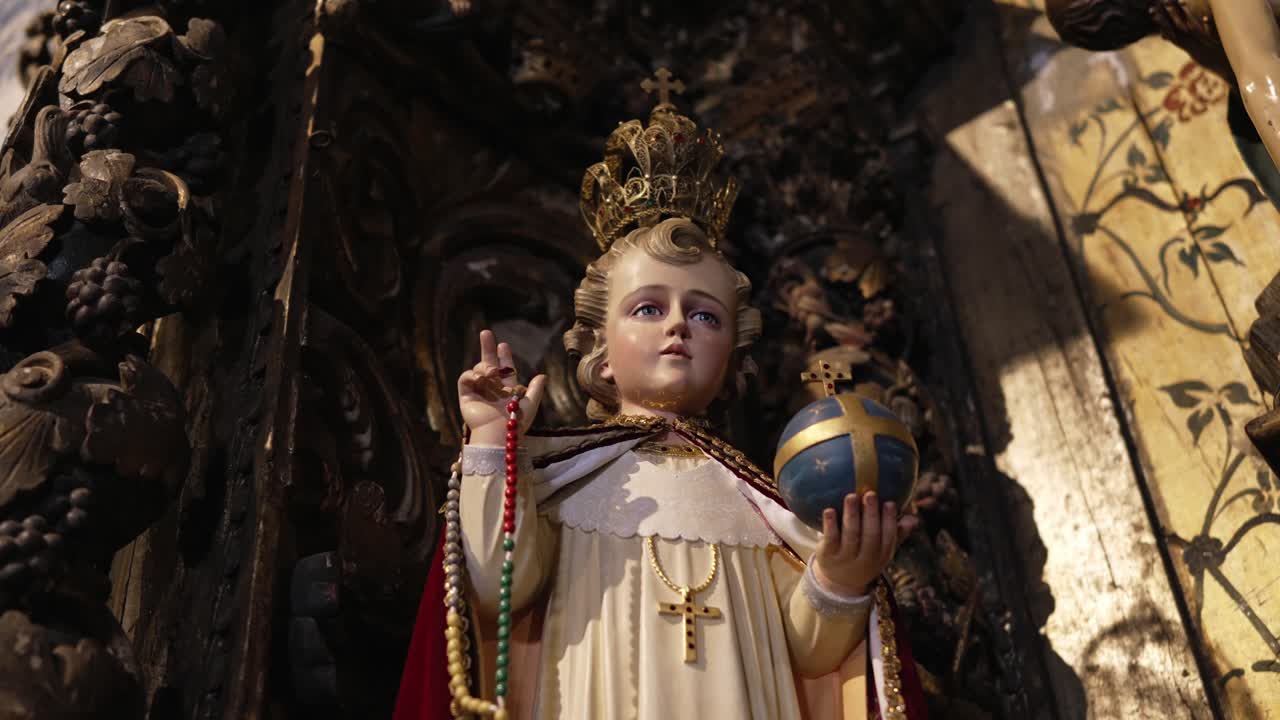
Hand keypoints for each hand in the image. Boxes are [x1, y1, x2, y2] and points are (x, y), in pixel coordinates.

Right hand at [458, 329, 546, 444]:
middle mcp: (491, 389)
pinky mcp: (466, 396)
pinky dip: (470, 374)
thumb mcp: (530, 404)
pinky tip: (478, 377)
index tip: (503, 345)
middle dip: (487, 348)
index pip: (504, 369)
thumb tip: (542, 376)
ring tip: (489, 374)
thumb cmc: (514, 422)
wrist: (497, 434)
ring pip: (478, 370)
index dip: (504, 357)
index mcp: (506, 389)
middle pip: (488, 363)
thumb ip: (535, 389)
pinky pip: (465, 379)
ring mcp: (478, 392)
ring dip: (483, 367)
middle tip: (486, 333)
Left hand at [811, 492, 918, 596]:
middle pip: (870, 536)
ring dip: (851, 515)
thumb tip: (914, 519)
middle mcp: (865, 559)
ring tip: (851, 496)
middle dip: (871, 515)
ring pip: (851, 536)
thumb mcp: (882, 550)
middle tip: (870, 494)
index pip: (889, 538)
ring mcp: (846, 558)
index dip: (890, 520)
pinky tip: (829, 510)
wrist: (840, 582)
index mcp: (882, 556)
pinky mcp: (827, 555)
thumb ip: (897, 533)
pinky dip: (830, 525)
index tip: (889, 502)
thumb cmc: (865, 556)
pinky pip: (830, 539)